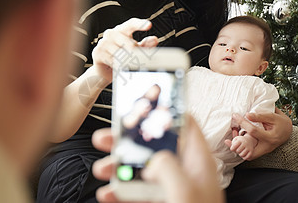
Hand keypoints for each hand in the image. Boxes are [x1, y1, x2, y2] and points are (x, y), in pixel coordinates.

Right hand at [91, 18, 157, 82]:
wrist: (105, 71)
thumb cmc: (122, 58)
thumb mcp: (135, 51)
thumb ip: (145, 45)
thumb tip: (154, 39)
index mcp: (122, 30)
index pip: (131, 24)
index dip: (140, 24)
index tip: (149, 25)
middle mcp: (111, 33)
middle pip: (129, 43)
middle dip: (135, 54)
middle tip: (138, 61)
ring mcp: (103, 42)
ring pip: (121, 53)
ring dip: (127, 61)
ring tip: (127, 66)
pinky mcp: (97, 52)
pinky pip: (112, 60)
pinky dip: (117, 66)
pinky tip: (118, 68)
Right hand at [91, 115, 223, 202]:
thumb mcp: (185, 192)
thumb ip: (168, 167)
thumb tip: (152, 159)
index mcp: (197, 161)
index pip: (184, 125)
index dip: (166, 111)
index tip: (143, 103)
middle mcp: (183, 172)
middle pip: (153, 145)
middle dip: (127, 140)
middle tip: (106, 137)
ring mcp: (169, 189)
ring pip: (140, 169)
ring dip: (118, 167)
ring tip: (101, 169)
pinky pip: (135, 194)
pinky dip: (119, 193)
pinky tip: (107, 195)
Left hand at [224, 134, 256, 159]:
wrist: (249, 140)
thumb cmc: (240, 141)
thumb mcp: (235, 140)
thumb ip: (230, 142)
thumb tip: (225, 141)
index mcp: (240, 140)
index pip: (233, 147)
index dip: (232, 148)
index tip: (233, 147)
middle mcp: (245, 143)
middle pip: (237, 151)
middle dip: (237, 151)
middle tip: (238, 148)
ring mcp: (249, 148)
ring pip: (241, 155)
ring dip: (240, 154)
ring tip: (241, 151)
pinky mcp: (251, 152)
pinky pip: (246, 157)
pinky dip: (244, 157)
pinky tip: (244, 153)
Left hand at [231, 107, 291, 159]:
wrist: (288, 130)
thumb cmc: (281, 122)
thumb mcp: (273, 116)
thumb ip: (260, 116)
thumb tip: (246, 115)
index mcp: (271, 137)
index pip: (253, 131)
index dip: (242, 122)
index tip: (235, 116)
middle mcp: (267, 147)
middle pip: (250, 153)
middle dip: (238, 148)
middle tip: (228, 140)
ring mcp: (264, 150)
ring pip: (249, 155)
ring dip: (238, 150)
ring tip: (229, 141)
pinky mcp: (262, 151)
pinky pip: (250, 152)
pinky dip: (242, 148)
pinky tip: (236, 140)